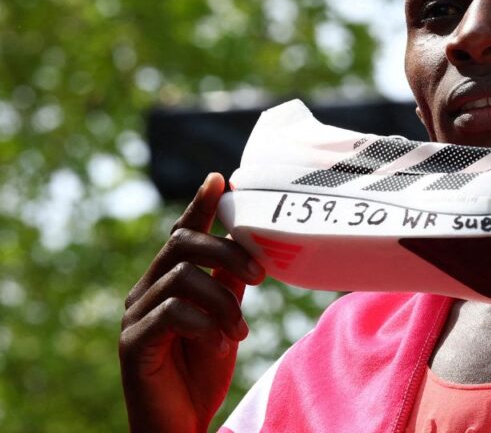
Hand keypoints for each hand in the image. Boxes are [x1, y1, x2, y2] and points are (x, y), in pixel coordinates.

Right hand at [119, 173, 264, 431]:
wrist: (179, 425)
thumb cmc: (200, 372)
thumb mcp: (224, 319)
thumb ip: (230, 284)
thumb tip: (251, 246)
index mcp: (167, 282)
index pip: (182, 233)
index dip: (200, 205)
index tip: (221, 179)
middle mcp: (145, 292)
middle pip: (183, 245)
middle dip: (228, 252)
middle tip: (261, 278)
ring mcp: (135, 317)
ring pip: (183, 277)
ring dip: (223, 301)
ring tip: (240, 332)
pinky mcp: (133, 344)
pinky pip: (172, 313)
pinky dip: (205, 325)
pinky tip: (220, 345)